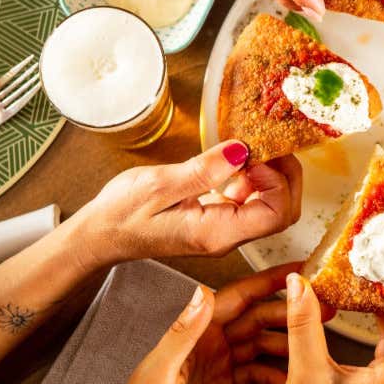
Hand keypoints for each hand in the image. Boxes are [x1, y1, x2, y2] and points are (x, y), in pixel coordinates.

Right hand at [75, 141, 301, 261]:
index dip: (279, 180)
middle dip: (284, 176)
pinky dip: (250, 180)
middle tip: (266, 146)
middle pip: (282, 211)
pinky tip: (231, 164)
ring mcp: (224, 231)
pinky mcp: (217, 221)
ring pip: (269, 206)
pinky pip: (248, 203)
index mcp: (217, 233)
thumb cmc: (121, 214)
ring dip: (267, 176)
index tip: (257, 155)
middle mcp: (227, 237)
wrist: (100, 235)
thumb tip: (242, 150)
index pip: (277, 214)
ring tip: (247, 151)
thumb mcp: (160, 185)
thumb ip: (205, 170)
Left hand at [85, 263, 330, 383]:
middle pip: (257, 319)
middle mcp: (210, 343)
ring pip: (261, 345)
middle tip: (321, 310)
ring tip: (315, 343)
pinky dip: (277, 372)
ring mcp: (218, 365)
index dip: (269, 282)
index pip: (239, 298)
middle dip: (289, 313)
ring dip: (287, 343)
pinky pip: (257, 372)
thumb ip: (184, 333)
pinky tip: (294, 374)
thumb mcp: (160, 371)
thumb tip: (203, 294)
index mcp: (196, 332)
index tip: (297, 271)